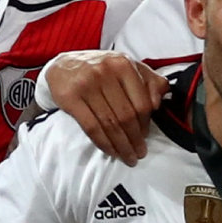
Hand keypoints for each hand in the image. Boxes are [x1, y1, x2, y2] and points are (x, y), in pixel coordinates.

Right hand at [42, 50, 163, 162]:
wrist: (63, 65)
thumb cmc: (101, 69)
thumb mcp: (128, 67)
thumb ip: (150, 81)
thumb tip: (158, 103)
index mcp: (124, 64)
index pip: (141, 102)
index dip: (146, 124)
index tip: (146, 137)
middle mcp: (106, 72)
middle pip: (126, 115)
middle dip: (135, 139)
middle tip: (139, 153)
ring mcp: (86, 84)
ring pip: (110, 123)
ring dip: (122, 145)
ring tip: (128, 157)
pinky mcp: (70, 97)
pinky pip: (91, 127)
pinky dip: (103, 143)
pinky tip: (111, 151)